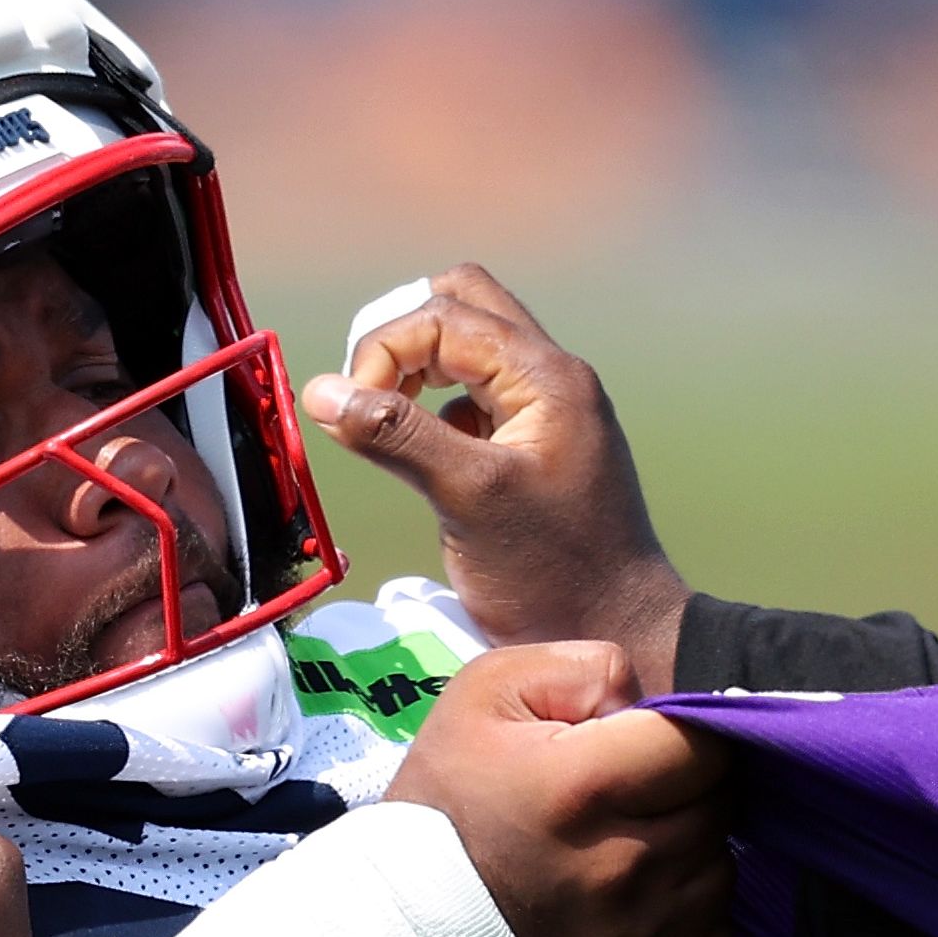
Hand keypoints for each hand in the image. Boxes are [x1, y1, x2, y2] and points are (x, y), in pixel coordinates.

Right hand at [304, 267, 689, 690]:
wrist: (618, 632)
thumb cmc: (552, 574)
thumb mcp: (468, 499)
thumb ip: (396, 437)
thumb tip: (318, 391)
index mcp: (547, 376)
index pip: (444, 315)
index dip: (383, 350)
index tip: (354, 412)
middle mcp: (552, 377)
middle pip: (463, 305)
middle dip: (401, 338)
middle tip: (370, 394)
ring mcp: (547, 409)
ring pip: (468, 348)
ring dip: (416, 372)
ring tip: (389, 425)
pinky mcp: (533, 444)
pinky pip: (474, 397)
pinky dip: (435, 409)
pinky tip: (426, 458)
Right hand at [390, 641, 730, 936]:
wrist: (408, 936)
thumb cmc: (447, 807)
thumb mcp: (486, 697)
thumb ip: (585, 669)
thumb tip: (653, 700)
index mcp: (585, 788)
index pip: (709, 747)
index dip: (687, 739)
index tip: (651, 750)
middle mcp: (625, 868)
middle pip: (719, 809)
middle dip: (684, 796)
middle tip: (626, 805)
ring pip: (720, 873)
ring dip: (687, 857)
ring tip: (622, 858)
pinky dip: (686, 919)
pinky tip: (631, 910)